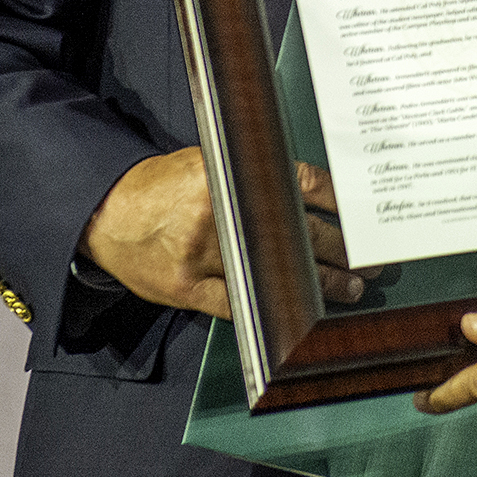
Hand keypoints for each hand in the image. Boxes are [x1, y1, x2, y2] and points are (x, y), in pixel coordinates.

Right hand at [77, 145, 373, 318]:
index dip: (336, 203)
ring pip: (275, 272)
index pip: (298, 185)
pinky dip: (271, 306)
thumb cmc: (165, 187)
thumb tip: (312, 194)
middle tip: (369, 262)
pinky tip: (299, 311)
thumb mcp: (210, 165)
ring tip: (350, 289)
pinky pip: (237, 303)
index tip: (362, 216)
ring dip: (318, 283)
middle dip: (340, 249)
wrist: (107, 213)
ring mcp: (200, 254)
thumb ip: (254, 178)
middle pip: (297, 233)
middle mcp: (218, 213)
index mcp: (228, 175)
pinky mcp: (185, 287)